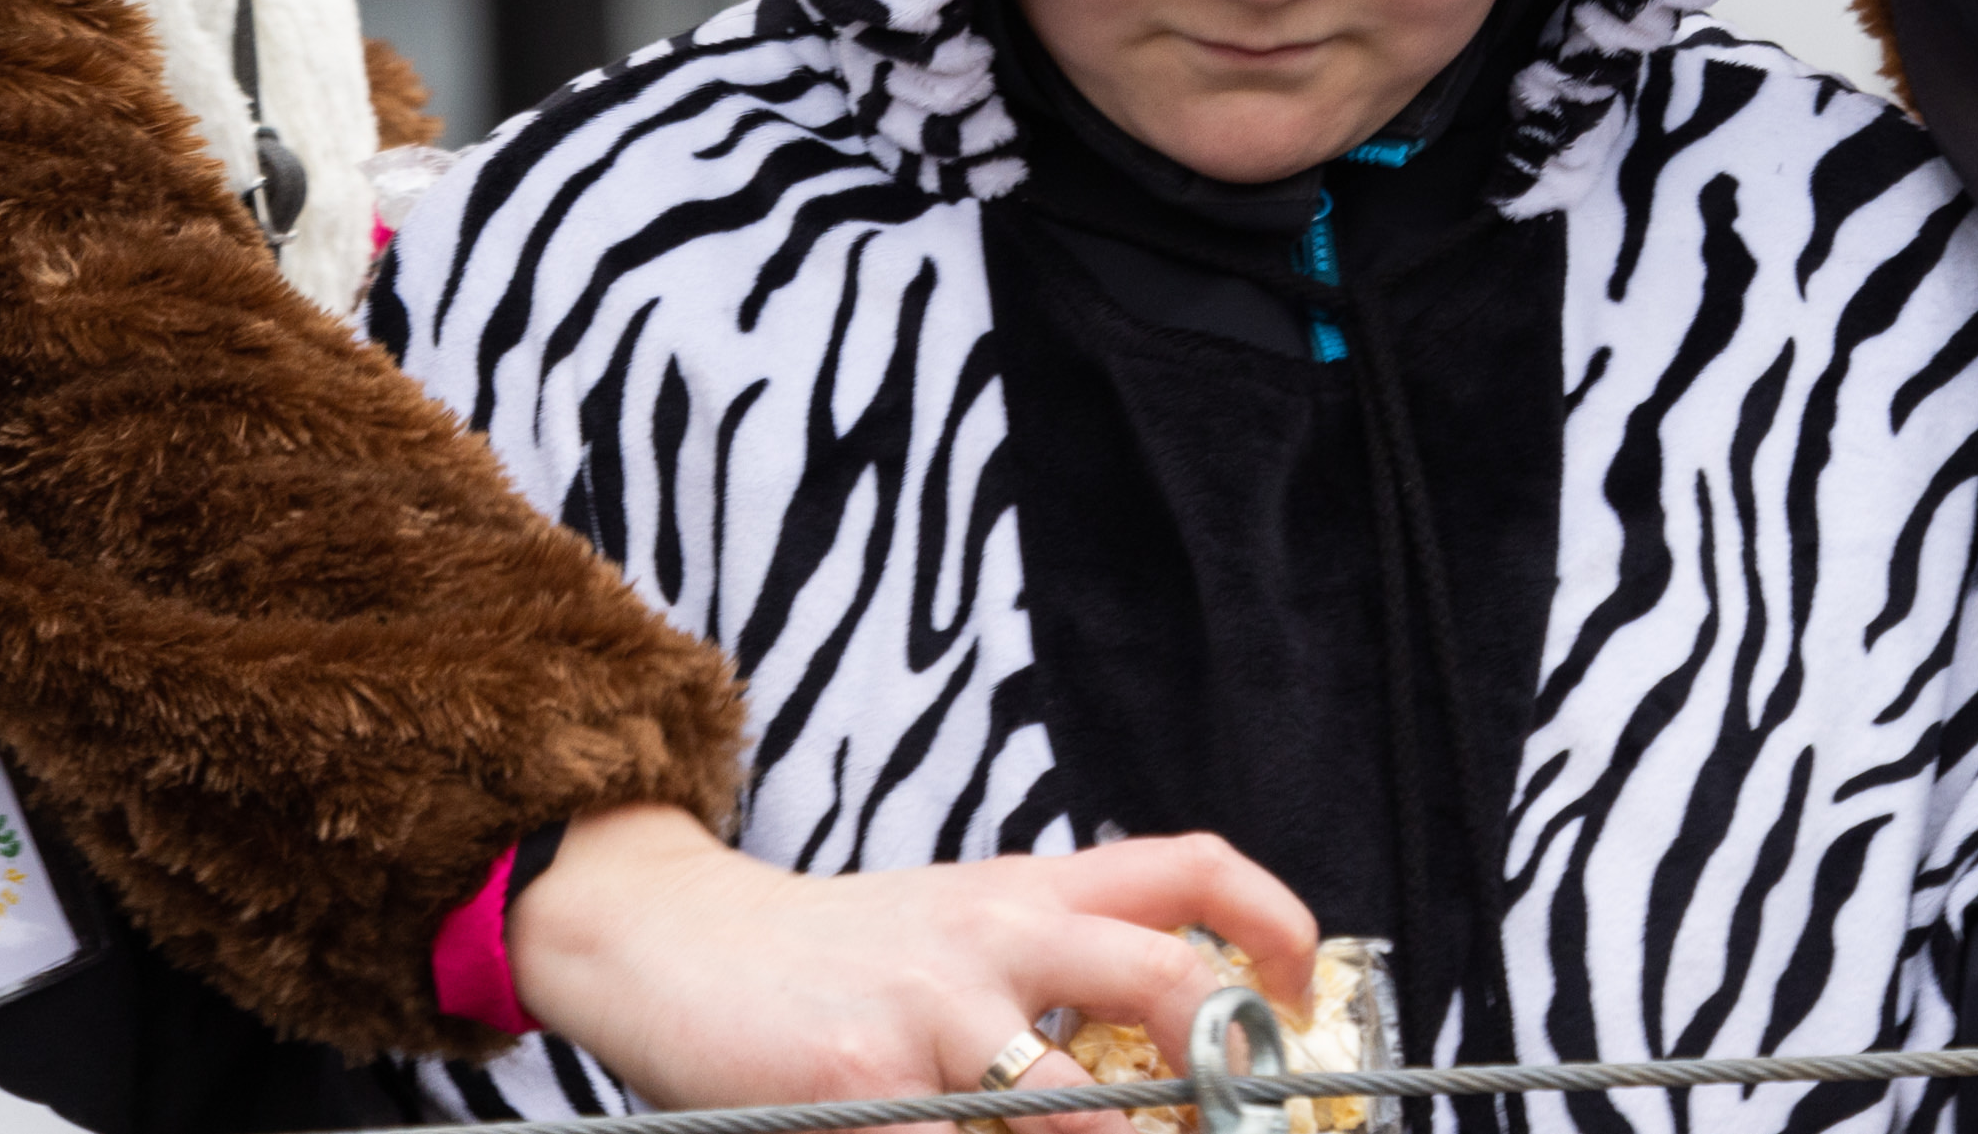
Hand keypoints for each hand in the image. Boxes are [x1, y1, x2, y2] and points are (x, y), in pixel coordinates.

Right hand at [507, 806, 1312, 1122]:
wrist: (676, 944)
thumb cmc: (834, 958)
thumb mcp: (956, 926)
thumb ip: (1051, 965)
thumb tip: (1165, 1042)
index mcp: (1032, 893)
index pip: (1190, 868)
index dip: (1273, 923)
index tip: (1300, 992)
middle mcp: (1000, 938)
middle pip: (1167, 977)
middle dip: (1231, 1062)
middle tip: (1241, 1116)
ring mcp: (936, 1017)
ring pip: (1082, 1105)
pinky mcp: (867, 1088)